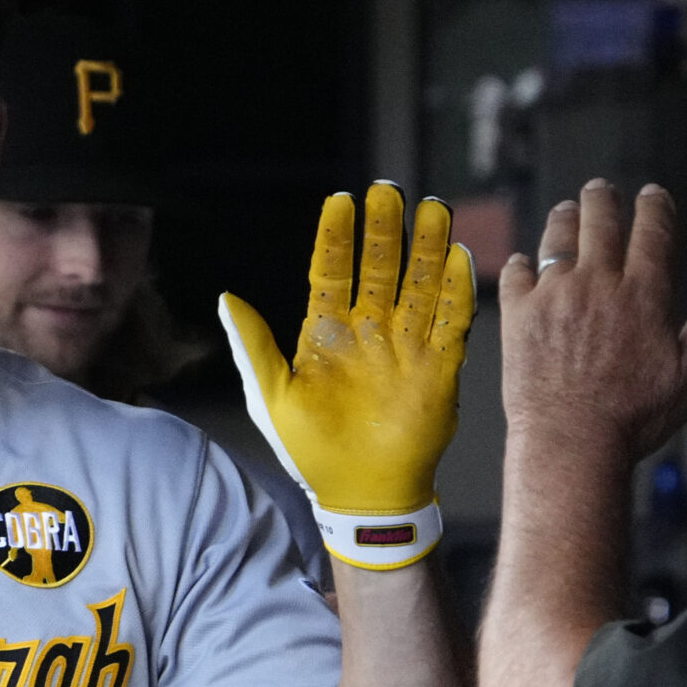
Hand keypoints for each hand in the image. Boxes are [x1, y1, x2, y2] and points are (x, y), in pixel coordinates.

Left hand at [221, 183, 473, 567]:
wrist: (357, 495)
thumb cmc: (310, 451)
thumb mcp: (271, 395)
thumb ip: (253, 346)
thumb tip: (226, 298)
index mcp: (327, 334)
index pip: (332, 271)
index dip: (337, 237)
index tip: (341, 199)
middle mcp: (369, 332)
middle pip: (381, 268)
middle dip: (385, 230)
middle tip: (388, 190)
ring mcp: (406, 348)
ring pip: (420, 285)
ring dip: (427, 248)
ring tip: (432, 208)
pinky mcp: (438, 369)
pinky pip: (451, 323)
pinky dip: (456, 291)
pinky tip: (460, 258)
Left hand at [496, 180, 686, 461]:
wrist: (570, 440)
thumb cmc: (632, 417)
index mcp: (643, 294)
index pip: (653, 231)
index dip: (654, 206)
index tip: (653, 194)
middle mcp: (598, 283)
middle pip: (600, 221)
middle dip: (603, 198)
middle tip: (601, 189)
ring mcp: (554, 295)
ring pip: (557, 237)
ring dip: (564, 218)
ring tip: (566, 210)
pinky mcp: (518, 314)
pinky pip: (517, 273)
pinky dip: (522, 264)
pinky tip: (524, 263)